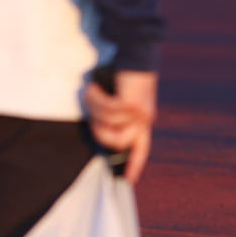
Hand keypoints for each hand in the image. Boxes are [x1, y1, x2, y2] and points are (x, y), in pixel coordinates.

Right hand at [84, 69, 157, 183]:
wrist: (136, 53)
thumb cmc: (124, 75)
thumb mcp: (121, 99)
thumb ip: (116, 115)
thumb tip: (99, 128)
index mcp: (143, 121)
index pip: (140, 149)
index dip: (134, 167)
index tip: (127, 182)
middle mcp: (144, 119)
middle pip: (117, 142)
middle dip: (98, 132)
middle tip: (91, 116)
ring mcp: (139, 112)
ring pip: (108, 124)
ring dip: (94, 109)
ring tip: (92, 93)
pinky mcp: (131, 102)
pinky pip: (105, 109)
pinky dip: (94, 97)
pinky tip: (94, 86)